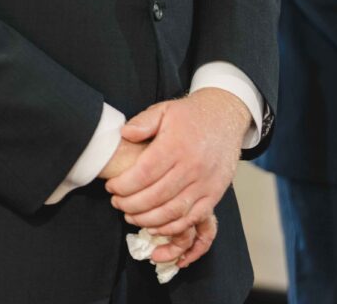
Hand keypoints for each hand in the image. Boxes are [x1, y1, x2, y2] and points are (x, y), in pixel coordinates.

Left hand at [105, 89, 250, 236]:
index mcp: (176, 145)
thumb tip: (125, 134)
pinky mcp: (214, 194)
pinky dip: (172, 227)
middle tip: (117, 203)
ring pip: (173, 211)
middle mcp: (192, 166)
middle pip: (156, 195)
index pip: (144, 173)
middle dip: (131, 204)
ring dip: (148, 219)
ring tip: (130, 216)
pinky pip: (192, 218)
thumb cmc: (190, 115)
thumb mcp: (164, 110)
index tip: (111, 187)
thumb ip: (143, 122)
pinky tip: (155, 226)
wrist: (225, 116)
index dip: (124, 184)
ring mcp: (205, 182)